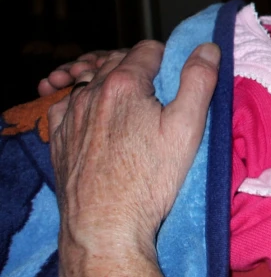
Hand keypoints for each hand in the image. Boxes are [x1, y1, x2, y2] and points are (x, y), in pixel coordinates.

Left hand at [48, 40, 219, 276]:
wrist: (105, 229)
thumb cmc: (151, 180)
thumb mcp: (188, 128)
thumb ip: (199, 80)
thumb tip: (207, 47)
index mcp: (124, 83)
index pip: (149, 49)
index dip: (168, 60)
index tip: (177, 82)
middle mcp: (91, 92)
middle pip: (119, 61)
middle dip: (140, 71)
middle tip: (159, 98)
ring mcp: (70, 115)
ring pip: (94, 83)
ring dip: (112, 87)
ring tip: (131, 111)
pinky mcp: (57, 138)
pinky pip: (70, 106)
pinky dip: (86, 106)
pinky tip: (99, 125)